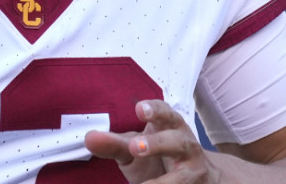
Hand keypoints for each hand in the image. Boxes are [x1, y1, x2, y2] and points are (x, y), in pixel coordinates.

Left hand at [84, 100, 218, 182]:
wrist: (197, 178)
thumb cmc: (158, 156)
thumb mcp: (135, 148)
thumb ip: (114, 144)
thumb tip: (89, 138)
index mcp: (170, 126)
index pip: (165, 112)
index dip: (154, 110)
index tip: (139, 109)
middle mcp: (185, 144)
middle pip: (176, 141)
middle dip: (157, 143)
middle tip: (135, 147)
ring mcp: (193, 169)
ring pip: (184, 174)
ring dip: (164, 181)